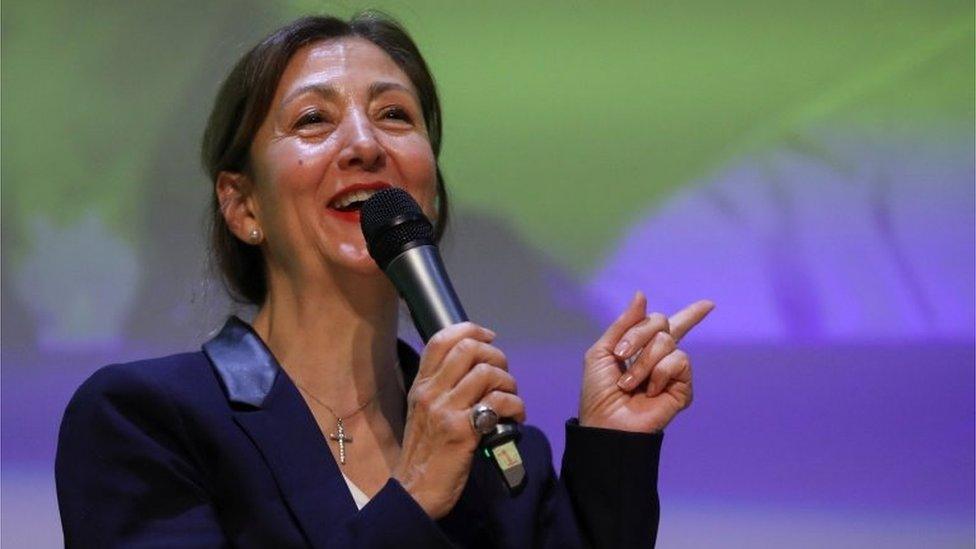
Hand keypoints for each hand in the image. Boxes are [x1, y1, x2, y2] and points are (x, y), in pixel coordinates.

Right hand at [392, 323, 524, 518]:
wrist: (414, 491)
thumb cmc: (424, 454)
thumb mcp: (423, 413)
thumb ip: (442, 390)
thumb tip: (475, 370)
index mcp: (421, 385)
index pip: (441, 340)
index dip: (471, 329)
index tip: (490, 337)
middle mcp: (431, 392)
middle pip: (468, 349)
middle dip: (496, 355)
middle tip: (504, 375)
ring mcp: (445, 410)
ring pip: (487, 373)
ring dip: (509, 383)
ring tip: (511, 400)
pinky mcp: (462, 431)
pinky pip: (498, 403)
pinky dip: (516, 406)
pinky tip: (516, 418)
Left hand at [578, 291, 713, 432]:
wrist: (605, 422)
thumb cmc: (599, 392)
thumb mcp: (602, 351)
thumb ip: (623, 324)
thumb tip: (641, 294)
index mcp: (643, 348)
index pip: (670, 326)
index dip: (691, 314)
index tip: (709, 305)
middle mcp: (661, 358)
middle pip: (661, 322)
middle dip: (637, 335)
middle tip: (621, 355)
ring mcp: (673, 373)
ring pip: (667, 341)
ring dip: (643, 360)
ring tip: (630, 383)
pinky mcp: (683, 388)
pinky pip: (678, 362)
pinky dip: (659, 373)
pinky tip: (650, 391)